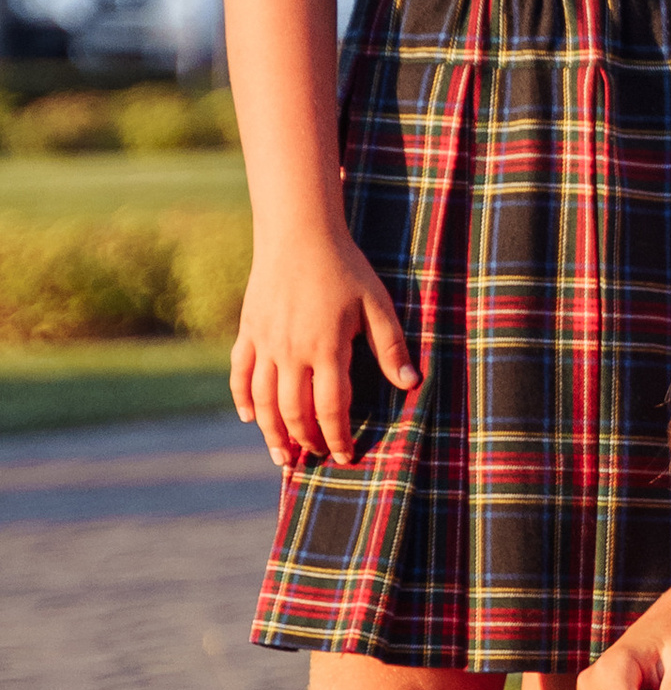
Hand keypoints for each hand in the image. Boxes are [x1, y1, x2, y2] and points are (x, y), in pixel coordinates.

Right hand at [230, 222, 415, 466]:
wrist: (298, 232)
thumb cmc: (344, 266)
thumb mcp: (376, 304)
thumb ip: (390, 347)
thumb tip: (411, 383)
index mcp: (326, 348)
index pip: (330, 409)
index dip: (337, 438)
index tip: (345, 456)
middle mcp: (291, 352)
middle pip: (294, 412)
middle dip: (307, 441)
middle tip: (317, 457)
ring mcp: (264, 343)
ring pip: (262, 401)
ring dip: (272, 433)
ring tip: (283, 456)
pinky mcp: (247, 331)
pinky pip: (239, 374)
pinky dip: (242, 399)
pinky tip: (249, 417)